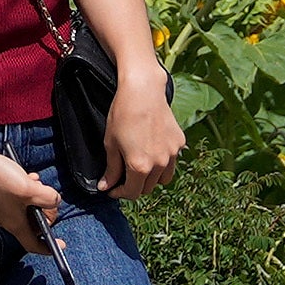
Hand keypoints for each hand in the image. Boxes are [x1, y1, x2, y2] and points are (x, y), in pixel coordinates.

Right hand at [0, 136, 67, 253]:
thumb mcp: (30, 189)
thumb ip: (48, 198)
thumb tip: (55, 201)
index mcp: (16, 224)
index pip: (34, 245)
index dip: (49, 247)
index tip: (61, 244)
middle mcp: (9, 220)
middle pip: (34, 225)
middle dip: (45, 212)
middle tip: (48, 199)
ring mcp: (3, 209)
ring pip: (28, 210)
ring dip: (36, 197)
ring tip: (35, 183)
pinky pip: (19, 200)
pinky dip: (27, 191)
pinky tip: (27, 178)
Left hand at [94, 72, 186, 194]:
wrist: (143, 91)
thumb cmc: (122, 114)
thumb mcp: (111, 144)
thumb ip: (111, 169)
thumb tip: (106, 187)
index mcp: (140, 166)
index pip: (132, 193)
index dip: (120, 193)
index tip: (113, 189)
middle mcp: (159, 164)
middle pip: (148, 188)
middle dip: (135, 186)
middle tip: (124, 177)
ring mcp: (172, 154)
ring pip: (163, 179)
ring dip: (151, 178)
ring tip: (140, 166)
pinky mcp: (179, 143)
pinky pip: (172, 161)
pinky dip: (163, 163)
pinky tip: (152, 150)